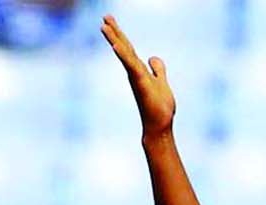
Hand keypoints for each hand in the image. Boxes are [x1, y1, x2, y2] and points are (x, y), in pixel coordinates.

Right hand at [101, 13, 175, 139]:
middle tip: (104, 16)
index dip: (120, 34)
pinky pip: (131, 66)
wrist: (159, 127)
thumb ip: (158, 70)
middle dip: (114, 32)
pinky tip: (116, 45)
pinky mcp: (140, 83)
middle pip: (124, 47)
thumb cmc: (159, 109)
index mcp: (139, 70)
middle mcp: (135, 72)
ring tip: (104, 26)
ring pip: (125, 54)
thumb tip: (152, 58)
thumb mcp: (161, 83)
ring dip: (114, 39)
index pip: (128, 48)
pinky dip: (124, 55)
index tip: (109, 20)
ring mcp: (136, 77)